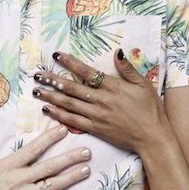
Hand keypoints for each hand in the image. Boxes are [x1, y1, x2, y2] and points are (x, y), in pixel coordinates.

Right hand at [0, 122, 90, 189]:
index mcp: (7, 166)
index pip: (33, 149)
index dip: (49, 138)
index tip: (63, 130)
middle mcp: (19, 180)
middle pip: (49, 167)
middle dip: (70, 158)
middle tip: (87, 152)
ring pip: (53, 186)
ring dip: (71, 178)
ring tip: (86, 170)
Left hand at [33, 50, 167, 155]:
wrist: (152, 137)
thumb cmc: (150, 110)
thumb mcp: (143, 85)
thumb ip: (128, 69)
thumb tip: (117, 51)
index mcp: (113, 87)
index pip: (87, 72)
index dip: (71, 63)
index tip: (57, 55)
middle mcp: (101, 101)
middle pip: (72, 88)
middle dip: (53, 80)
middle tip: (37, 74)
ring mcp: (96, 116)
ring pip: (69, 104)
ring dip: (51, 97)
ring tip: (36, 90)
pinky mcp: (95, 129)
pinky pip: (72, 121)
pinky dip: (59, 115)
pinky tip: (47, 109)